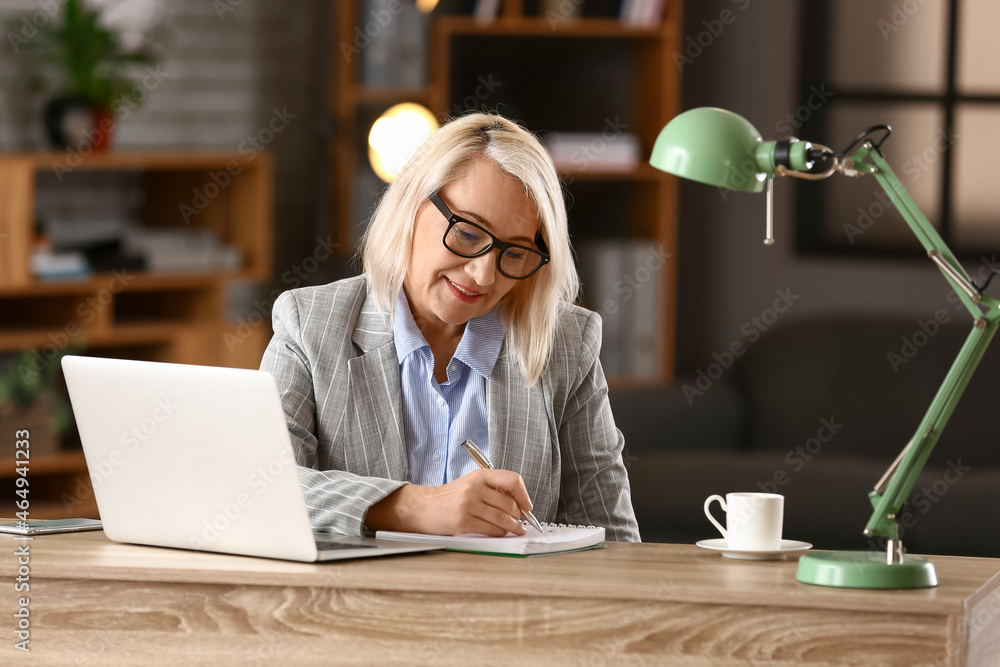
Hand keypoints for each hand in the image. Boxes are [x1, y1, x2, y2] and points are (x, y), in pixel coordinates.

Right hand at [365, 469, 531, 536]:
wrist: (423, 507)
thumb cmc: (449, 497)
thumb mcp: (471, 484)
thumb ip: (492, 489)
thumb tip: (519, 504)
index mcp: (480, 476)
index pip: (512, 480)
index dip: (524, 494)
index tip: (527, 505)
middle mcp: (475, 488)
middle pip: (510, 503)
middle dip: (519, 516)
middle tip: (521, 521)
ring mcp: (469, 505)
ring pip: (503, 519)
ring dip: (514, 527)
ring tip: (516, 530)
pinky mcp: (464, 522)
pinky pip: (491, 530)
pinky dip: (500, 534)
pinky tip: (500, 533)